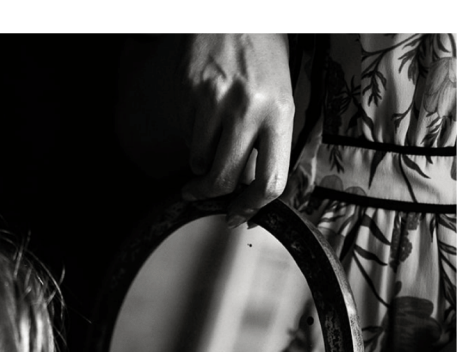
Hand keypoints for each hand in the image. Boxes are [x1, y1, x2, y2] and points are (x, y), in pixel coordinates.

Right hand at [176, 34, 294, 224]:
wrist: (237, 14)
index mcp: (280, 115)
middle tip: (204, 196)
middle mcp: (250, 109)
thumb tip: (248, 187)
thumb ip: (267, 142)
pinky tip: (200, 120)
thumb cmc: (261, 59)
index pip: (270, 182)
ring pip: (202, 160)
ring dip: (201, 164)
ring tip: (208, 145)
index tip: (239, 215)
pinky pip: (187, 135)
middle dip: (213, 196)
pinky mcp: (191, 90)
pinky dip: (192, 139)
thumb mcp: (279, 100)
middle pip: (227, 179)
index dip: (252, 208)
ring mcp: (217, 99)